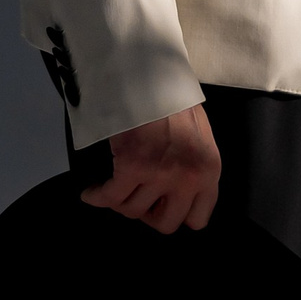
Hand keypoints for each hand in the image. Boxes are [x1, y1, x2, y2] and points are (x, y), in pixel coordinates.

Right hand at [80, 105, 220, 234]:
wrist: (151, 76)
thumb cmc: (172, 101)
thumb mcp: (199, 138)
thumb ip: (192, 167)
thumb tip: (172, 192)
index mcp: (209, 171)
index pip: (198, 218)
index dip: (176, 215)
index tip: (162, 206)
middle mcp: (188, 178)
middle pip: (165, 223)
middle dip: (148, 214)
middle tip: (137, 199)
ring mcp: (161, 175)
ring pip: (133, 210)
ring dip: (120, 201)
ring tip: (113, 188)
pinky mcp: (133, 167)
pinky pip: (110, 197)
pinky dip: (96, 196)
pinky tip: (91, 192)